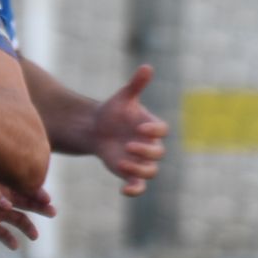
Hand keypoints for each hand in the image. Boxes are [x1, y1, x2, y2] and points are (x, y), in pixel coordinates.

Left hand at [0, 171, 54, 249]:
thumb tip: (8, 205)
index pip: (21, 187)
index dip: (35, 192)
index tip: (47, 198)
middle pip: (24, 202)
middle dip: (39, 207)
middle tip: (52, 212)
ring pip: (17, 219)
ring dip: (27, 226)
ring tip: (34, 235)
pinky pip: (2, 234)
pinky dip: (9, 239)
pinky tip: (14, 245)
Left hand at [91, 65, 167, 196]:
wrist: (95, 128)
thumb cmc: (113, 111)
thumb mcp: (123, 97)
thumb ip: (136, 85)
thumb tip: (147, 67)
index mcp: (151, 126)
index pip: (161, 131)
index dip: (154, 130)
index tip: (140, 128)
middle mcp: (149, 145)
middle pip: (158, 153)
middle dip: (145, 151)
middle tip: (128, 145)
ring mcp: (140, 160)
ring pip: (150, 171)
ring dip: (139, 170)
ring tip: (122, 163)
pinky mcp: (129, 173)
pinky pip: (138, 186)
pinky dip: (134, 190)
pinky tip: (123, 190)